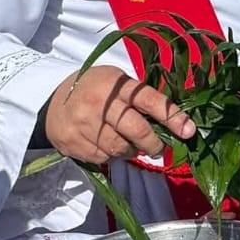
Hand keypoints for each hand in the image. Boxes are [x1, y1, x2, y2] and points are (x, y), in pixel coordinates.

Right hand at [45, 65, 195, 164]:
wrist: (50, 102)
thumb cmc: (93, 89)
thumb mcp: (115, 82)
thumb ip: (139, 98)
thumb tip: (174, 122)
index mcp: (115, 84)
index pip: (149, 100)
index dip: (172, 117)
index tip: (188, 131)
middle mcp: (100, 104)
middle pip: (137, 130)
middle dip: (154, 143)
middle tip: (159, 148)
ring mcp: (85, 125)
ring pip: (122, 149)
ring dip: (133, 151)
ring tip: (130, 144)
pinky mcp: (74, 144)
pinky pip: (104, 158)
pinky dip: (112, 155)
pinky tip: (107, 145)